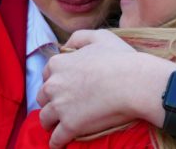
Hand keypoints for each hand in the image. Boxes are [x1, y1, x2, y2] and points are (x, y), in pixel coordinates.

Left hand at [36, 30, 140, 147]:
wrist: (133, 82)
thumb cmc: (119, 58)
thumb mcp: (99, 36)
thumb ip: (78, 37)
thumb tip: (66, 45)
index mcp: (59, 63)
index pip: (47, 73)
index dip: (55, 79)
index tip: (63, 85)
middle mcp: (54, 84)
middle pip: (42, 96)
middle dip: (50, 100)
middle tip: (61, 105)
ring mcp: (60, 106)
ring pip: (45, 118)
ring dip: (49, 122)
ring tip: (57, 125)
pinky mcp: (70, 126)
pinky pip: (56, 139)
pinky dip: (56, 142)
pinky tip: (60, 143)